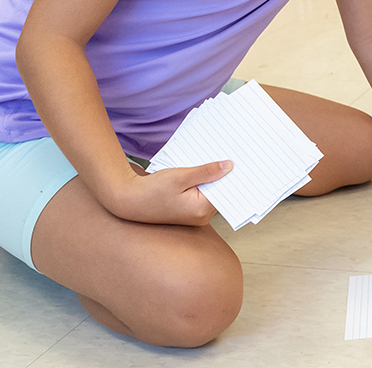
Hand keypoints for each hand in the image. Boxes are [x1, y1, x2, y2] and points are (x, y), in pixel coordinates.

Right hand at [107, 160, 229, 226]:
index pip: (227, 192)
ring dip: (212, 177)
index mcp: (202, 210)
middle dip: (224, 175)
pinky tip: (202, 169)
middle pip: (220, 192)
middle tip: (233, 155)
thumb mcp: (181, 176)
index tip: (243, 161)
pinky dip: (203, 182)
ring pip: (211, 192)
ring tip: (218, 158)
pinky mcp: (187, 210)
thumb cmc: (151, 191)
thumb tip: (229, 166)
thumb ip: (206, 172)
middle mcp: (201, 216)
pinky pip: (201, 194)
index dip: (234, 176)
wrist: (128, 201)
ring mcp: (194, 215)